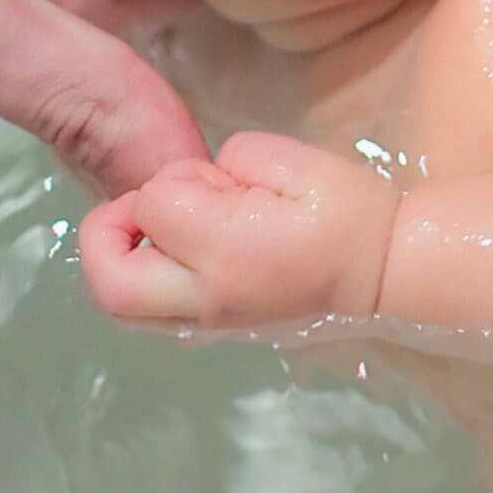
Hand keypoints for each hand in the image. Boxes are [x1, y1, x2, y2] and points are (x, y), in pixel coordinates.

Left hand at [79, 131, 398, 329]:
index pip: (153, 205)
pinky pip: (152, 312)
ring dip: (123, 259)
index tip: (211, 174)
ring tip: (165, 226)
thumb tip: (198, 182)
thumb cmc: (349, 211)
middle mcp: (206, 298)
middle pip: (111, 283)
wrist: (387, 273)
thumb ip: (232, 160)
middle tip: (141, 205)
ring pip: (124, 306)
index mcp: (228, 250)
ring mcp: (209, 323)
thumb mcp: (295, 161)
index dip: (171, 178)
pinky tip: (183, 250)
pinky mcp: (216, 331)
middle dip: (106, 233)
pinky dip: (146, 278)